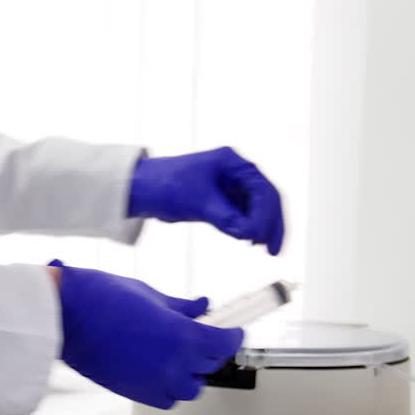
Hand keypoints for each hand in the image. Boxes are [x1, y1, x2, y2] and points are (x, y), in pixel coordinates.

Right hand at [49, 260, 243, 408]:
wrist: (66, 318)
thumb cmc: (101, 298)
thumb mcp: (150, 294)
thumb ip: (181, 307)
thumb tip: (202, 307)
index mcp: (182, 336)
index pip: (224, 344)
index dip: (232, 336)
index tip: (232, 330)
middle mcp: (174, 364)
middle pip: (210, 366)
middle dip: (211, 351)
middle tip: (203, 336)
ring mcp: (155, 382)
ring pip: (191, 389)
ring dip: (192, 373)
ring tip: (181, 357)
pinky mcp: (136, 393)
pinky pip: (167, 399)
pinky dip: (171, 388)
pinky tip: (161, 371)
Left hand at [127, 147, 284, 254]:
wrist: (140, 188)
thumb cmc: (165, 185)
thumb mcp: (198, 202)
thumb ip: (225, 217)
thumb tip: (249, 234)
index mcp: (233, 163)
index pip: (263, 190)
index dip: (268, 216)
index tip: (262, 238)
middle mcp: (235, 172)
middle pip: (266, 199)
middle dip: (272, 224)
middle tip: (275, 251)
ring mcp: (229, 186)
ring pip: (257, 209)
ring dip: (262, 228)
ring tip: (263, 250)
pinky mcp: (220, 200)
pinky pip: (243, 214)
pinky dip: (248, 228)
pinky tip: (249, 242)